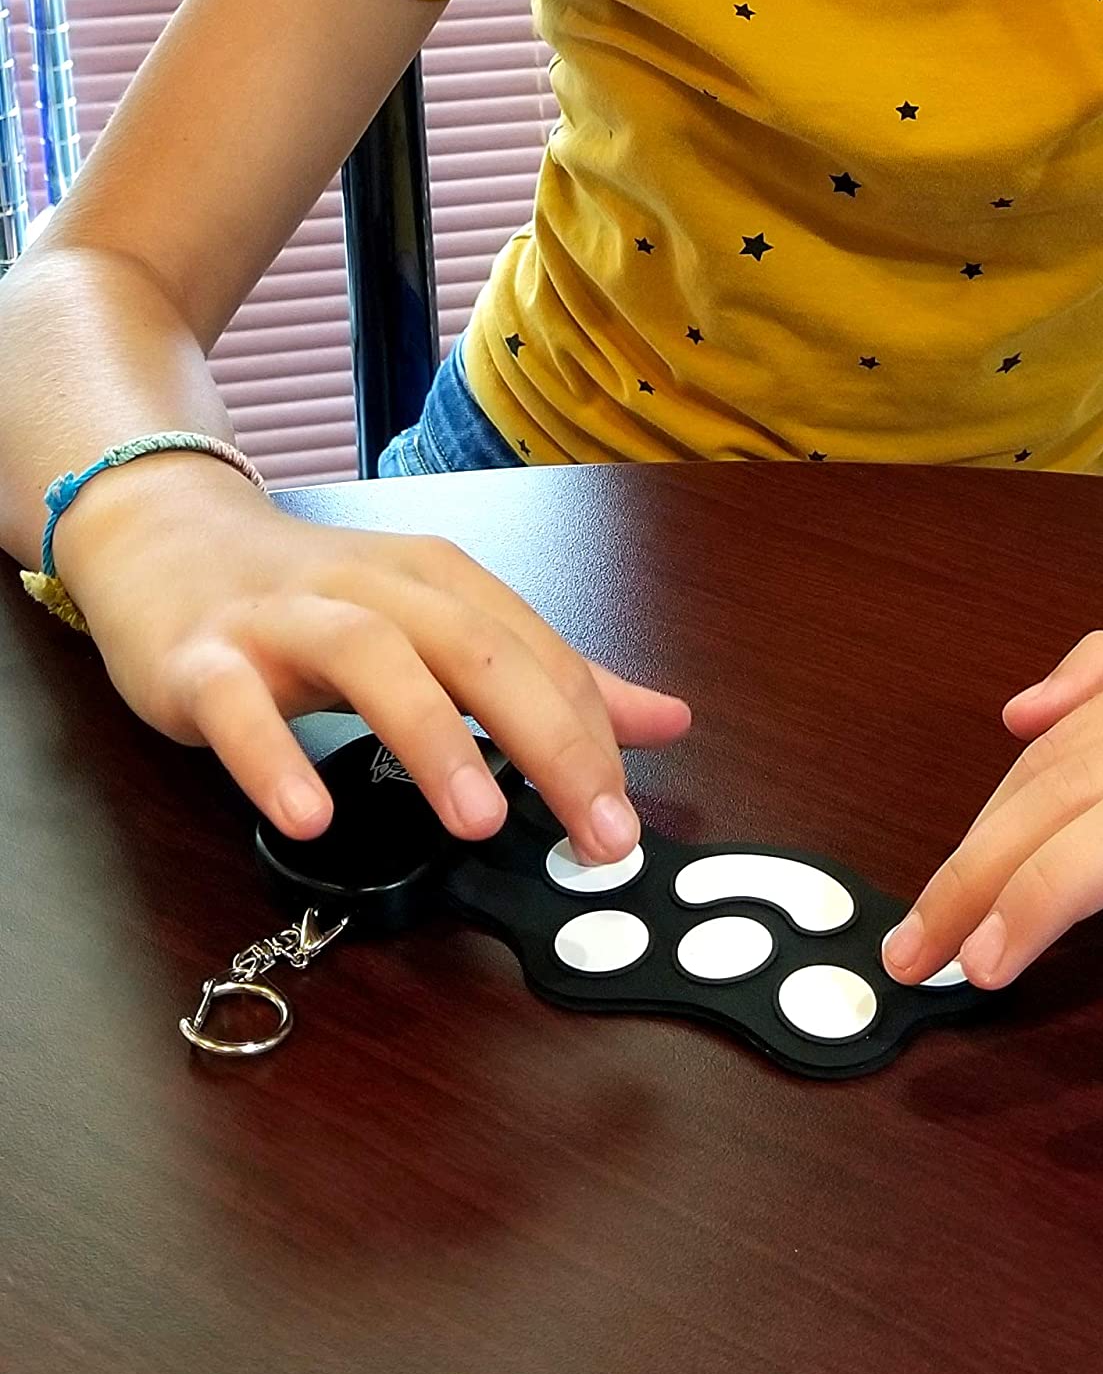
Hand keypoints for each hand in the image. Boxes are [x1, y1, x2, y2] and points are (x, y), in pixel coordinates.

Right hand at [54, 458, 690, 853]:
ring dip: (431, 736)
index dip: (593, 738)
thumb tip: (666, 720)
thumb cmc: (319, 598)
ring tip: (479, 821)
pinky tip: (309, 817)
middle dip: (550, 741)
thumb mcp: (444, 626)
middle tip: (596, 833)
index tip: (623, 821)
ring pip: (369, 657)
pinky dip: (273, 757)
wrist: (164, 540)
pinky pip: (237, 706)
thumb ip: (551, 679)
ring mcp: (284, 619)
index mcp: (443, 584)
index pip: (539, 656)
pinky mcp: (203, 659)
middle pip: (477, 650)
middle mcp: (374, 590)